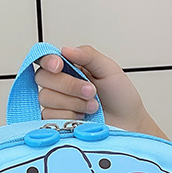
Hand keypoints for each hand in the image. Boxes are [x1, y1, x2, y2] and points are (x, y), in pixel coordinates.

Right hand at [35, 45, 167, 137]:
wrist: (129, 123)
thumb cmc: (121, 97)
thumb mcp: (108, 69)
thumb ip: (87, 55)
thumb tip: (65, 49)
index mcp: (70, 67)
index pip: (45, 59)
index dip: (47, 61)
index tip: (59, 66)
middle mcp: (61, 84)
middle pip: (42, 77)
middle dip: (68, 85)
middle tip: (91, 91)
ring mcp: (58, 104)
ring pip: (46, 97)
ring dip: (73, 102)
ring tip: (93, 106)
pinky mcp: (57, 122)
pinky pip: (49, 116)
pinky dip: (69, 115)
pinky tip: (84, 118)